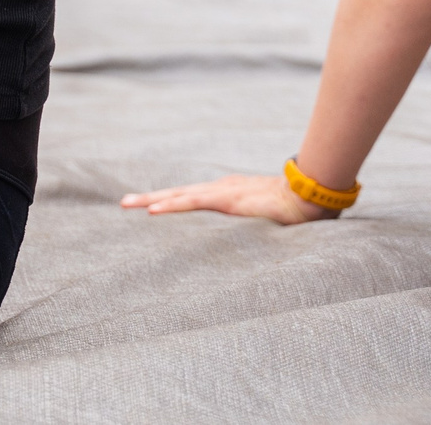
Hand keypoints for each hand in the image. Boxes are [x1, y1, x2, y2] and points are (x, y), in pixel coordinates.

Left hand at [119, 173, 335, 222]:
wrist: (307, 196)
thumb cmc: (292, 209)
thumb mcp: (265, 219)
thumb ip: (254, 226)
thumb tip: (252, 241)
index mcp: (225, 193)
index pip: (189, 197)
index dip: (168, 201)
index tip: (147, 206)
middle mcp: (217, 189)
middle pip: (176, 193)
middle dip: (149, 198)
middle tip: (124, 202)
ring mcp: (220, 192)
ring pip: (177, 195)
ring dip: (151, 200)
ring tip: (128, 204)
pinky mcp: (226, 199)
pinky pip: (192, 202)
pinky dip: (171, 206)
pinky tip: (153, 211)